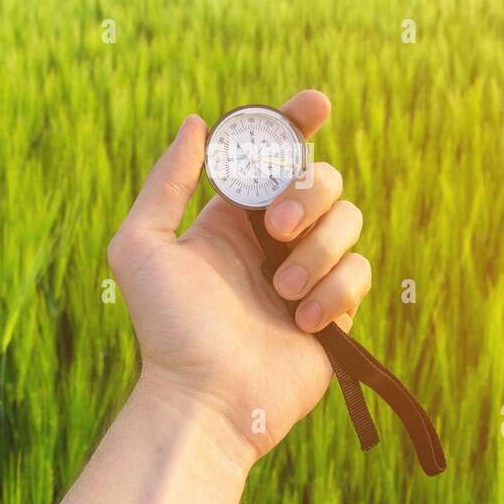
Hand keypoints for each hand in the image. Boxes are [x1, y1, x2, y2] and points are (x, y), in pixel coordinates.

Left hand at [106, 89, 370, 466]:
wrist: (204, 400)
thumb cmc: (167, 328)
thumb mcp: (142, 247)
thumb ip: (166, 182)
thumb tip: (197, 124)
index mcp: (233, 216)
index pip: (274, 154)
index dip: (297, 121)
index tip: (315, 103)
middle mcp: (274, 238)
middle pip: (322, 178)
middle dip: (308, 193)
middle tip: (278, 229)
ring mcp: (309, 271)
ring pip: (349, 221)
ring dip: (318, 249)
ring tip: (281, 291)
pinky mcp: (336, 309)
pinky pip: (361, 271)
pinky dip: (335, 289)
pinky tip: (302, 321)